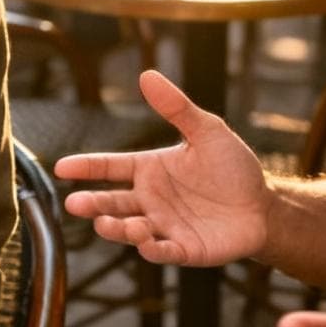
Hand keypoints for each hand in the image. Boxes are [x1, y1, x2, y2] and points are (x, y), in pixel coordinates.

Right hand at [55, 69, 269, 266]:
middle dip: (92, 204)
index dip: (86, 167)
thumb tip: (147, 75)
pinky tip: (145, 242)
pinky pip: (163, 251)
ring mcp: (165, 225)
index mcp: (150, 169)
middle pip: (112, 202)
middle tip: (73, 205)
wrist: (264, 205)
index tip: (61, 167)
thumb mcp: (207, 130)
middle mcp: (151, 199)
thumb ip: (177, 107)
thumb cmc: (232, 166)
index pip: (110, 167)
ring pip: (132, 229)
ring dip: (118, 228)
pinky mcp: (184, 249)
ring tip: (107, 224)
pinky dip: (152, 249)